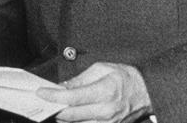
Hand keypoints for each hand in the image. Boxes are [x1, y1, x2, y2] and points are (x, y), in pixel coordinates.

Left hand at [36, 62, 152, 122]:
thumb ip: (80, 80)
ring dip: (63, 117)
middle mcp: (105, 111)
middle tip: (44, 101)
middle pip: (70, 116)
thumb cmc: (124, 76)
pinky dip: (75, 122)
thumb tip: (62, 87)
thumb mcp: (101, 68)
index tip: (41, 92)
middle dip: (54, 108)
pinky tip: (69, 115)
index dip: (53, 96)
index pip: (72, 97)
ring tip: (56, 107)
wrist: (145, 91)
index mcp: (104, 91)